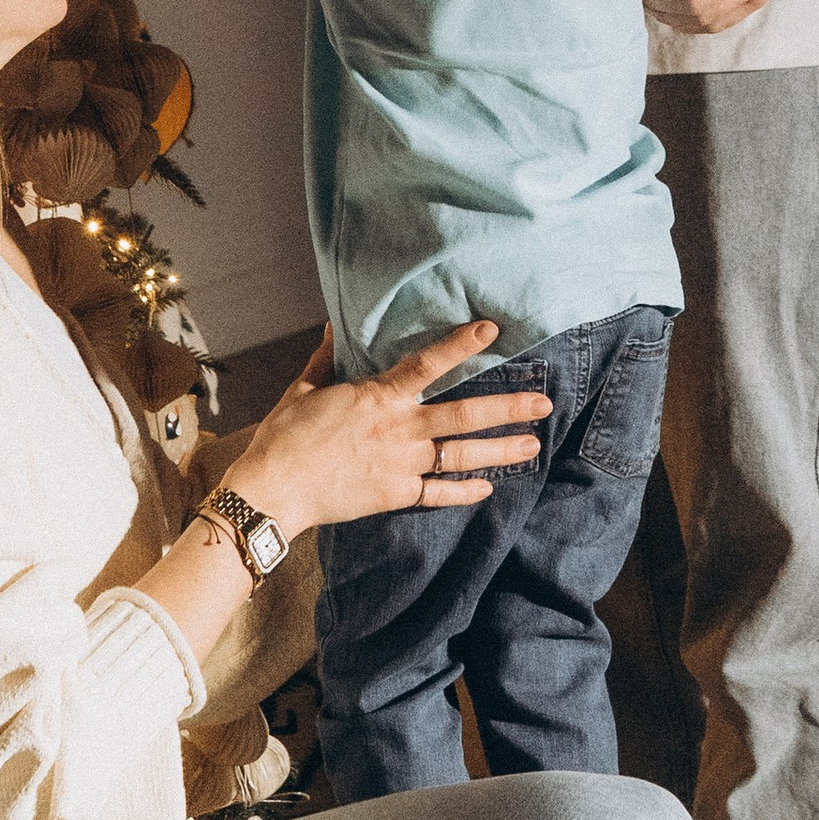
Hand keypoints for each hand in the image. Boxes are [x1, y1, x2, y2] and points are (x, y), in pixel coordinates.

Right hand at [233, 324, 551, 539]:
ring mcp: (402, 464)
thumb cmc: (284, 436)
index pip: (428, 364)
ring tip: (533, 445)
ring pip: (461, 455)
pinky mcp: (396, 494)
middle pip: (464, 415)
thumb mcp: (303, 388)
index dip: (461, 345)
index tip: (491, 329)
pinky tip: (487, 487)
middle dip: (508, 408)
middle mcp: (400, 428)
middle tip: (544, 402)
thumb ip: (325, 358)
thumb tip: (330, 325)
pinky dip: (464, 491)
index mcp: (378, 397)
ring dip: (500, 450)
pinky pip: (438, 493)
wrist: (275, 488)